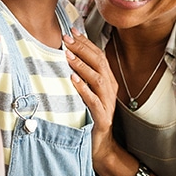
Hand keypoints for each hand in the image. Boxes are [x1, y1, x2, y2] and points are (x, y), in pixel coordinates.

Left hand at [63, 30, 119, 162]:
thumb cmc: (88, 116)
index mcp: (107, 80)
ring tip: (67, 55)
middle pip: (99, 62)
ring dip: (82, 65)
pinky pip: (93, 100)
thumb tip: (65, 55)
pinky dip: (84, 89)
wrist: (98, 145)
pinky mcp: (102, 117)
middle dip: (82, 48)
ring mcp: (108, 103)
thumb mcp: (85, 92)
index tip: (71, 30)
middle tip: (66, 38)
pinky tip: (73, 80)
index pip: (98, 55)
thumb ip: (80, 75)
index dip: (85, 42)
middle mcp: (110, 89)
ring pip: (98, 78)